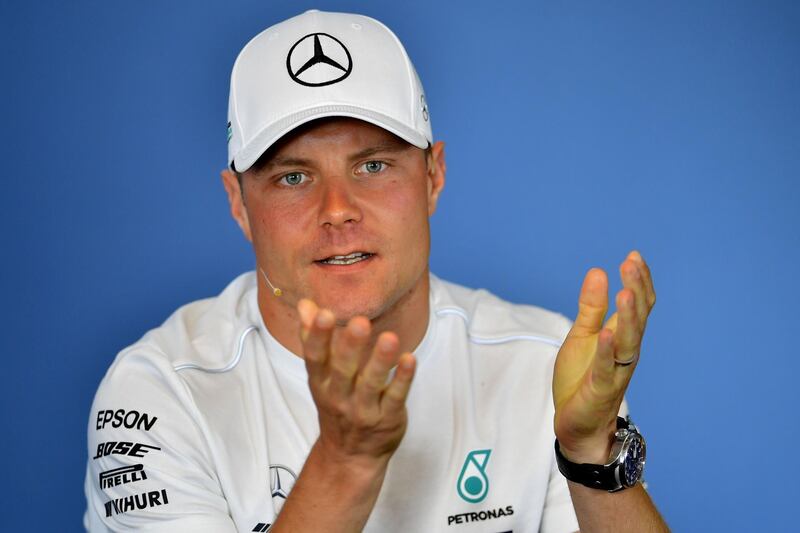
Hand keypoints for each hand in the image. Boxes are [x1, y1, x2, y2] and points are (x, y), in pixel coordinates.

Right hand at [297, 299, 416, 471]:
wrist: (350, 457)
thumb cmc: (336, 405)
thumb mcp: (319, 375)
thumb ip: (313, 337)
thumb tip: (305, 304)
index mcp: (320, 383)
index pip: (315, 359)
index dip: (318, 337)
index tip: (323, 313)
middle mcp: (339, 397)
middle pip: (343, 371)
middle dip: (350, 347)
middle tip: (359, 322)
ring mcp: (364, 410)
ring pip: (371, 384)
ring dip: (380, 361)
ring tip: (390, 338)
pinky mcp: (388, 418)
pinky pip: (396, 398)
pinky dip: (402, 379)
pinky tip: (409, 359)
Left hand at [552, 251, 655, 462]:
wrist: (577, 424)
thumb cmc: (582, 378)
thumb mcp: (582, 335)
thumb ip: (591, 307)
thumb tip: (598, 271)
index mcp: (622, 336)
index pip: (638, 305)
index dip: (639, 281)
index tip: (634, 255)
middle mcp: (625, 351)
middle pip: (637, 317)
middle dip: (636, 289)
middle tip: (631, 263)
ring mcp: (616, 370)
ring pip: (629, 340)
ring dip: (628, 316)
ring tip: (625, 291)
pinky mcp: (601, 388)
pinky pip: (607, 368)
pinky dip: (608, 351)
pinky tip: (607, 333)